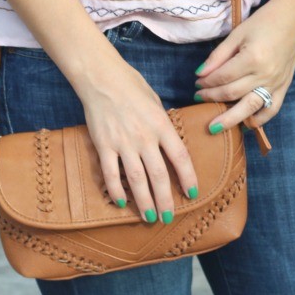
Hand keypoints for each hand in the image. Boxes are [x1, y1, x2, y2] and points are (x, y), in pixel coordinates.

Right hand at [77, 54, 198, 225]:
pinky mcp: (104, 145)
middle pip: (159, 175)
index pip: (180, 156)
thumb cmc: (131, 85)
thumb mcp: (155, 101)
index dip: (188, 177)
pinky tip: (121, 203)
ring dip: (145, 201)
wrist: (102, 77)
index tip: (192, 193)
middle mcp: (144, 136)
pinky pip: (111, 174)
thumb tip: (168, 143)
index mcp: (161, 124)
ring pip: (136, 180)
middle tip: (169, 217)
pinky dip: (116, 190)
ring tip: (150, 217)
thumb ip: (162, 124)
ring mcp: (123, 142)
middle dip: (166, 200)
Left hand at [193, 0, 294, 130]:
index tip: (197, 82)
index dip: (207, 82)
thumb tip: (199, 74)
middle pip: (233, 94)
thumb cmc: (263, 22)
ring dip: (230, 118)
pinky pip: (271, 109)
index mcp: (252, 58)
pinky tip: (245, 123)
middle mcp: (265, 74)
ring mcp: (276, 83)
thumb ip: (218, 55)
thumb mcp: (237, 34)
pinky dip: (259, 120)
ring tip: (215, 126)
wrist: (293, 18)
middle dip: (212, 98)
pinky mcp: (284, 87)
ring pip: (250, 107)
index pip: (223, 77)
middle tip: (198, 99)